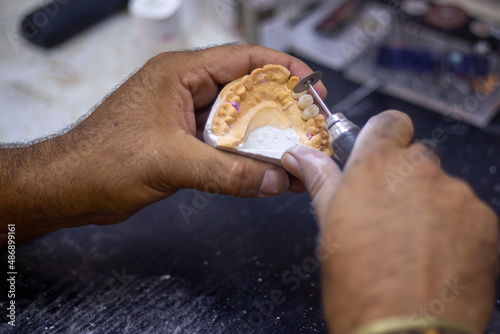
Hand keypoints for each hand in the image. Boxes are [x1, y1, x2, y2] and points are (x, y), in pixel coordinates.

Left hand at [0, 44, 324, 241]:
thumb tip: (272, 180)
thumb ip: (228, 173)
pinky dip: (245, 156)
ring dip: (263, 136)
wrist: (70, 187)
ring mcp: (184, 116)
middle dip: (279, 107)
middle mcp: (184, 90)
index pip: (242, 59)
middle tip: (307, 123)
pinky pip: (224, 144)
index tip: (310, 84)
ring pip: (236, 120)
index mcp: (179, 74)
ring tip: (293, 149)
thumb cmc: (102, 159)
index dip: (281, 68)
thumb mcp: (172, 162)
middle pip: (245, 90)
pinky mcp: (183, 142)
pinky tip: (264, 170)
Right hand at [282, 110, 498, 332]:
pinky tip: (436, 257)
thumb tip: (299, 155)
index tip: (377, 158)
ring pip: (441, 187)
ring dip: (428, 205)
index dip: (383, 139)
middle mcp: (420, 172)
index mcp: (376, 167)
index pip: (388, 123)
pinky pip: (466, 212)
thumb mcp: (330, 227)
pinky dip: (454, 227)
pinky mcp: (485, 221)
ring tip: (413, 245)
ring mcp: (457, 195)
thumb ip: (320, 180)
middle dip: (402, 179)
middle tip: (387, 216)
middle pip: (415, 158)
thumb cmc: (361, 288)